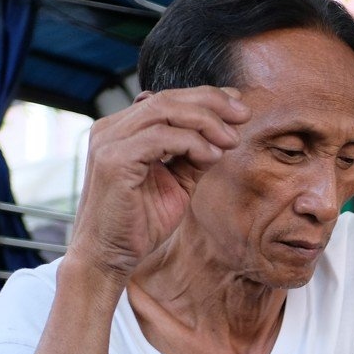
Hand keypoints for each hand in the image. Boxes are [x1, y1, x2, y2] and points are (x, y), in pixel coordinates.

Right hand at [69, 86, 249, 282]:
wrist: (109, 256)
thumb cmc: (141, 223)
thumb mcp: (178, 182)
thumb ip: (195, 155)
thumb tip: (226, 134)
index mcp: (123, 130)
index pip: (168, 99)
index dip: (206, 97)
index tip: (239, 107)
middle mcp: (111, 129)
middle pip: (167, 98)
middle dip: (212, 103)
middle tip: (244, 114)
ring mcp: (108, 142)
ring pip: (164, 111)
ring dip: (206, 121)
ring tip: (231, 140)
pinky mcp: (112, 161)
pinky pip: (160, 138)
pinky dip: (192, 143)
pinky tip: (212, 157)